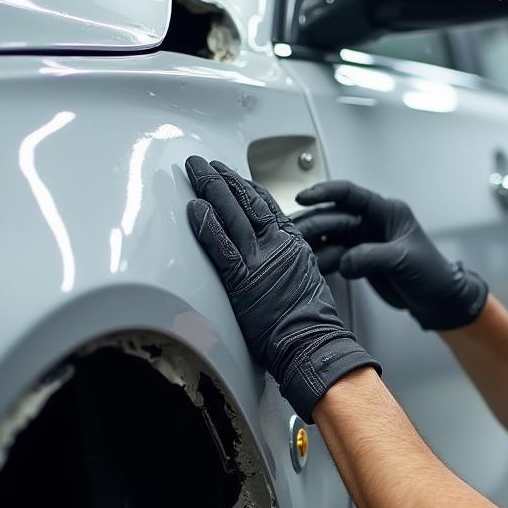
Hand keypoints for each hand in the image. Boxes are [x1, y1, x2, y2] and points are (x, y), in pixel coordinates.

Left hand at [185, 157, 379, 418]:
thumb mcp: (307, 280)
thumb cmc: (311, 323)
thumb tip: (276, 263)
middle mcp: (277, 246)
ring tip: (195, 171)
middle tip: (204, 164)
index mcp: (294, 245)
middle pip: (246, 202)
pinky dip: (207, 225)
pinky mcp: (243, 280)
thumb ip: (289, 263)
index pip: (267, 206)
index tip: (232, 174)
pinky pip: (220, 246)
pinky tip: (195, 208)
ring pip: (232, 215)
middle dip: (222, 179)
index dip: (246, 187)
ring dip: (210, 189)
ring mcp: (260, 261)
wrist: (313, 343)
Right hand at [293, 181, 487, 330]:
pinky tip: (309, 265)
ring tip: (295, 250)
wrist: (438, 301)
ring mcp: (363, 242)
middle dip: (313, 223)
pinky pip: (334, 256)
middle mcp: (372, 224)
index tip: (304, 197)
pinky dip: (322, 260)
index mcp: (387, 212)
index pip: (351, 195)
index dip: (325, 192)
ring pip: (330, 237)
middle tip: (293, 234)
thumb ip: (372, 257)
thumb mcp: (404, 260)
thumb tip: (345, 261)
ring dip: (314, 244)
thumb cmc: (432, 274)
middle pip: (334, 217)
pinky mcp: (358, 261)